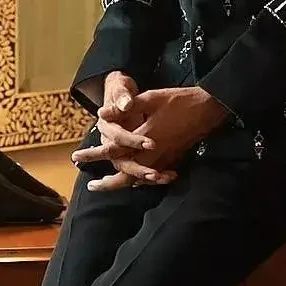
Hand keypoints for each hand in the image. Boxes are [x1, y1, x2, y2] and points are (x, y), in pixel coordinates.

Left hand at [73, 84, 228, 190]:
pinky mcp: (173, 159)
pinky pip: (154, 175)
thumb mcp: (150, 98)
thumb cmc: (178, 100)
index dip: (94, 155)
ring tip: (109, 186)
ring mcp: (165, 158)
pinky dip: (142, 180)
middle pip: (126, 175)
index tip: (77, 157)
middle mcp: (154, 153)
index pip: (114, 151)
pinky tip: (136, 181)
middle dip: (108, 183)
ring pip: (141, 179)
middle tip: (91, 187)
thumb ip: (126, 106)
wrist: (208, 109)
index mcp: (144, 137)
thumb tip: (101, 113)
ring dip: (124, 183)